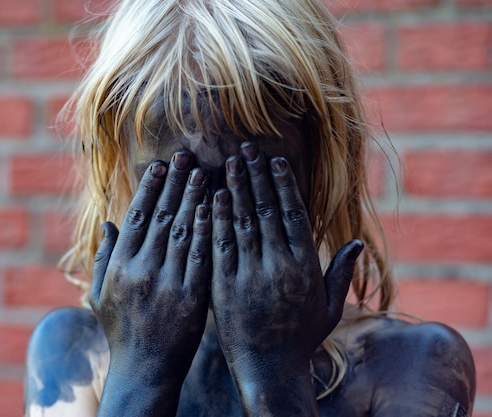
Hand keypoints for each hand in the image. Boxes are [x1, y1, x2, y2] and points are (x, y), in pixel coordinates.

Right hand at [90, 151, 211, 385]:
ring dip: (194, 199)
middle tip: (186, 157)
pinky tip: (215, 209)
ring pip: (182, 231)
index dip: (150, 188)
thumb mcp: (99, 295)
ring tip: (203, 173)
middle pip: (161, 216)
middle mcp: (142, 269)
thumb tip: (108, 223)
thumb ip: (103, 257)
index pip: (137, 216)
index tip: (160, 165)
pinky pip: (200, 257)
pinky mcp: (191, 297)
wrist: (144, 368)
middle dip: (174, 183)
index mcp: (120, 265)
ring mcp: (167, 283)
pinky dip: (207, 230)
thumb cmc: (120, 330)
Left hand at [210, 142, 362, 379]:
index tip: (276, 159)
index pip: (294, 214)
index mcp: (305, 267)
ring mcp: (249, 276)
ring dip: (235, 188)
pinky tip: (212, 196)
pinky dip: (216, 219)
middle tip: (246, 147)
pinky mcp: (223, 287)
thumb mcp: (329, 308)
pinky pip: (219, 246)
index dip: (284, 183)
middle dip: (256, 175)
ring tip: (228, 161)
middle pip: (266, 210)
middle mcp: (278, 267)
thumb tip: (358, 242)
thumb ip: (340, 273)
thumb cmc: (300, 338)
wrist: (268, 371)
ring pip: (242, 222)